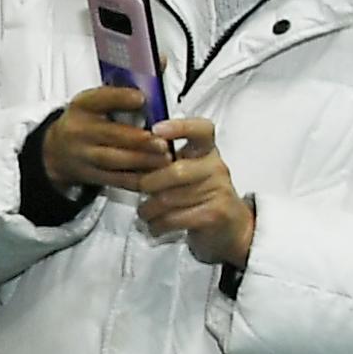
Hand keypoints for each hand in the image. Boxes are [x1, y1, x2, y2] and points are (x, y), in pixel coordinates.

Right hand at [40, 85, 174, 192]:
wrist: (56, 150)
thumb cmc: (88, 119)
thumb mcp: (100, 98)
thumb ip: (130, 83)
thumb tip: (161, 58)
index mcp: (83, 105)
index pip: (100, 98)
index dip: (120, 97)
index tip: (141, 97)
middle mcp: (80, 130)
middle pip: (109, 134)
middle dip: (137, 139)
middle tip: (161, 141)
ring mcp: (83, 155)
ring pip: (113, 160)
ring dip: (141, 160)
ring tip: (165, 158)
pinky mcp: (90, 175)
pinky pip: (115, 179)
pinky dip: (136, 179)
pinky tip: (155, 176)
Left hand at [133, 117, 254, 267]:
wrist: (229, 227)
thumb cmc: (195, 195)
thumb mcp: (182, 171)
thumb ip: (160, 160)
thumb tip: (124, 151)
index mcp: (206, 150)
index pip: (201, 129)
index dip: (180, 127)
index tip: (156, 130)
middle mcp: (216, 167)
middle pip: (175, 171)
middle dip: (148, 184)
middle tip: (140, 190)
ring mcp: (219, 191)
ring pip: (170, 199)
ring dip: (148, 209)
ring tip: (145, 213)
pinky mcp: (216, 214)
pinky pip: (175, 218)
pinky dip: (157, 224)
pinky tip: (156, 226)